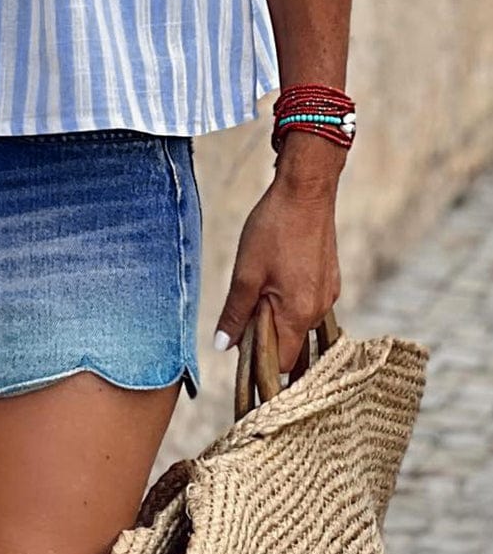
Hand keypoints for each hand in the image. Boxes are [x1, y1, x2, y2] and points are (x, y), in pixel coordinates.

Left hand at [214, 155, 341, 371]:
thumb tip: (223, 346)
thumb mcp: (246, 272)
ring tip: (260, 285)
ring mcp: (328, 294)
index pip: (280, 362)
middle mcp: (320, 309)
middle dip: (266, 334)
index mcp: (299, 314)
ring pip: (298, 322)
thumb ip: (236, 313)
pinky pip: (308, 303)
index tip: (241, 349)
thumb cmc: (274, 229)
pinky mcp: (330, 279)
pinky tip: (277, 275)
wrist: (305, 191)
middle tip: (245, 307)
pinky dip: (290, 300)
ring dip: (277, 315)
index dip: (258, 360)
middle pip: (290, 343)